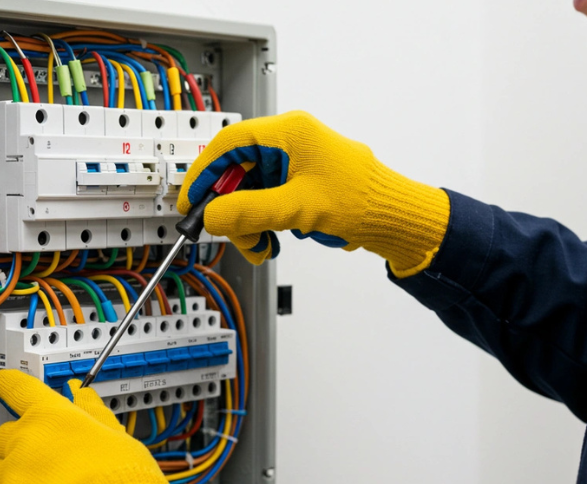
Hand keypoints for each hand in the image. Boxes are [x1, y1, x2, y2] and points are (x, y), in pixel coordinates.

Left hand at [0, 370, 188, 483]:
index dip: (7, 385)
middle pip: (5, 435)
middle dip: (23, 445)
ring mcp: (11, 480)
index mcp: (54, 418)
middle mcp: (25, 443)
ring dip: (17, 481)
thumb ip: (93, 413)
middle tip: (51, 463)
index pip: (17, 388)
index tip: (3, 386)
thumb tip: (81, 393)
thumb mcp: (120, 439)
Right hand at [178, 110, 449, 276]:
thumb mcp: (298, 208)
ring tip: (260, 248)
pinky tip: (272, 243)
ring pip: (251, 192)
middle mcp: (291, 144)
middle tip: (231, 234)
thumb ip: (250, 212)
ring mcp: (296, 166)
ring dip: (249, 223)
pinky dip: (264, 225)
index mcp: (291, 133)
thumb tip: (212, 216)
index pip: (229, 143)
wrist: (395, 220)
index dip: (204, 172)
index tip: (191, 200)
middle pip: (238, 171)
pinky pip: (268, 203)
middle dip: (231, 208)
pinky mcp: (301, 186)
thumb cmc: (363, 202)